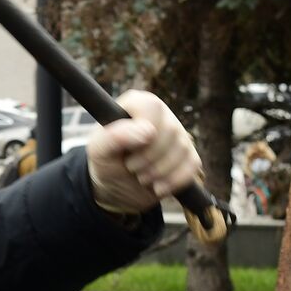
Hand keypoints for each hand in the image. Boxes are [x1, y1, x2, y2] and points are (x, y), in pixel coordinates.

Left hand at [86, 90, 201, 214]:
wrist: (117, 187)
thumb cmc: (106, 161)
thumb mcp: (98, 151)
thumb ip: (114, 137)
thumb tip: (146, 131)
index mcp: (138, 104)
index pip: (152, 107)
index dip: (144, 131)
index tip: (131, 151)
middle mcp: (162, 114)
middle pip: (170, 130)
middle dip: (148, 159)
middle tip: (131, 167)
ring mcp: (178, 134)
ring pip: (183, 150)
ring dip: (159, 173)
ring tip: (141, 177)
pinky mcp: (189, 155)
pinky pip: (192, 166)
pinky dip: (173, 182)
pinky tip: (157, 186)